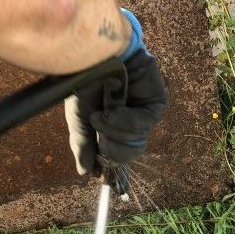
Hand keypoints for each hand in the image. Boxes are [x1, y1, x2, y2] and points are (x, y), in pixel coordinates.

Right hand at [65, 49, 167, 175]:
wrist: (92, 53)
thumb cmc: (83, 81)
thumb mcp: (79, 118)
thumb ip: (83, 145)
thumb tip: (84, 172)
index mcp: (113, 125)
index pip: (117, 154)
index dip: (111, 168)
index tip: (103, 180)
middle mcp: (130, 120)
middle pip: (127, 153)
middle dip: (111, 151)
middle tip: (99, 141)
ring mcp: (143, 111)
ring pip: (135, 142)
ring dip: (114, 132)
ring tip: (100, 115)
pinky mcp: (156, 101)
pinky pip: (144, 124)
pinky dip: (124, 121)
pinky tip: (112, 110)